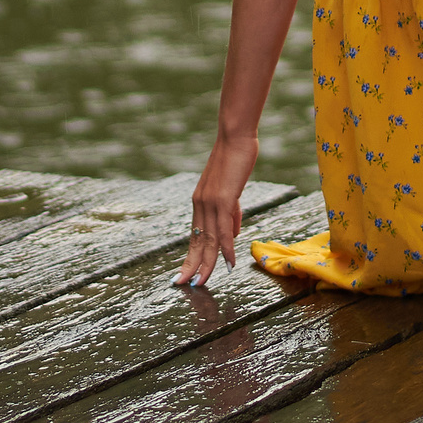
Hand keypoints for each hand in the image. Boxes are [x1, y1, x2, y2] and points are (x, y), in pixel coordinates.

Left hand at [172, 133, 257, 287]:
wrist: (235, 137)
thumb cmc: (236, 159)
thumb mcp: (231, 189)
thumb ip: (231, 212)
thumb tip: (233, 234)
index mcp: (200, 202)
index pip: (194, 235)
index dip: (191, 256)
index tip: (186, 274)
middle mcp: (201, 204)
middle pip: (196, 242)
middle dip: (192, 266)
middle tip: (186, 286)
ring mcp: (210, 203)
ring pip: (208, 240)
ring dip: (206, 264)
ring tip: (202, 282)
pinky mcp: (223, 199)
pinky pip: (224, 230)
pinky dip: (226, 249)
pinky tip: (228, 263)